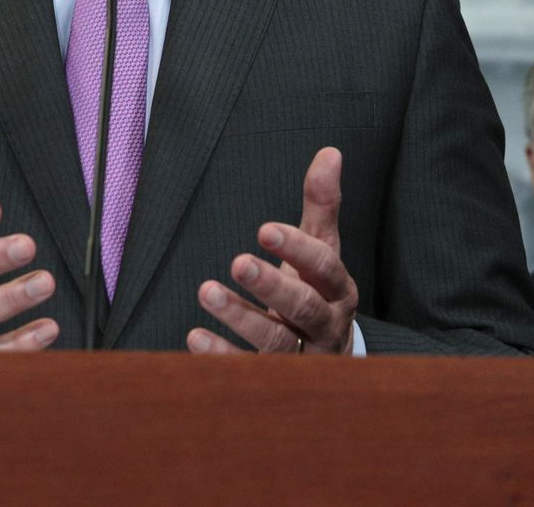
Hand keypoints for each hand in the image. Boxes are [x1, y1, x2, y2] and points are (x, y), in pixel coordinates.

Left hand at [187, 147, 357, 355]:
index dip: (297, 249)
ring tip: (206, 290)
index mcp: (338, 289)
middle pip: (304, 307)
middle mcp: (326, 324)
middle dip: (272, 286)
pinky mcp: (277, 381)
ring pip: (276, 341)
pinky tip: (194, 337)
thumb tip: (330, 152)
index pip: (324, 266)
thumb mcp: (322, 250)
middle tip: (238, 262)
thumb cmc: (317, 292)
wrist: (327, 359)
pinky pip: (249, 372)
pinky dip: (223, 356)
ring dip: (241, 318)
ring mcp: (303, 358)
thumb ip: (322, 206)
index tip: (264, 230)